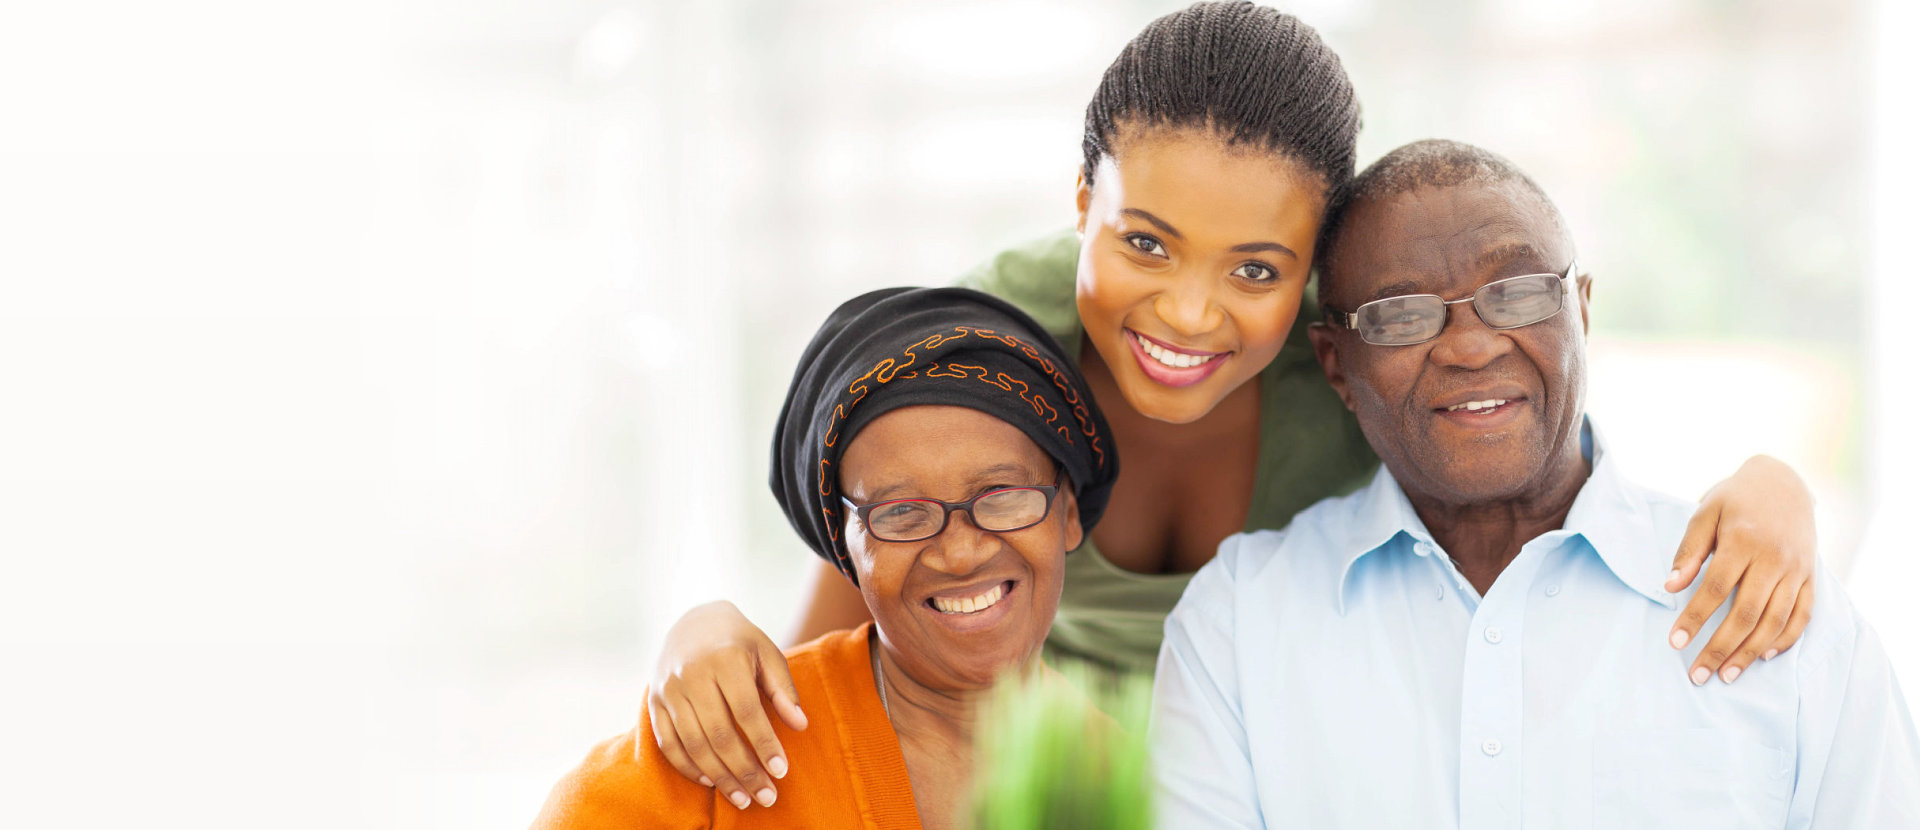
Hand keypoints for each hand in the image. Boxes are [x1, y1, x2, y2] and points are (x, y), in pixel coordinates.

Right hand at [643, 601, 807, 809]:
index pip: (747, 710)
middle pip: (719, 733)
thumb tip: (800, 725)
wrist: (693, 621)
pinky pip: (668, 743)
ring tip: (742, 798)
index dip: (764, 743)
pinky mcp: (654, 701)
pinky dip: (688, 767)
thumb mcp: (767, 653)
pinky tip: (711, 782)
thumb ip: (783, 688)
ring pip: (693, 744)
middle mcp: (692, 673)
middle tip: (766, 796)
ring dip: (718, 777)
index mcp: (725, 658)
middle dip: (744, 770)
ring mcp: (668, 689)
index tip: (781, 771)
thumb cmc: (739, 641)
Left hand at [1665, 455, 1816, 685]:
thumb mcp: (1706, 512)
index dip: (1694, 618)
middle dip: (1721, 647)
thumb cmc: (1736, 498)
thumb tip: (1670, 587)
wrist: (1784, 481)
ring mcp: (1797, 569)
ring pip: (1776, 620)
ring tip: (1728, 674)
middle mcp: (1775, 559)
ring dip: (1751, 651)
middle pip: (1747, 613)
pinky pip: (1803, 614)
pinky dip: (1786, 638)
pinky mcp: (1811, 576)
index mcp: (1744, 541)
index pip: (1715, 588)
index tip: (1675, 642)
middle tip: (1699, 675)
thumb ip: (1689, 551)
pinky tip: (1764, 656)